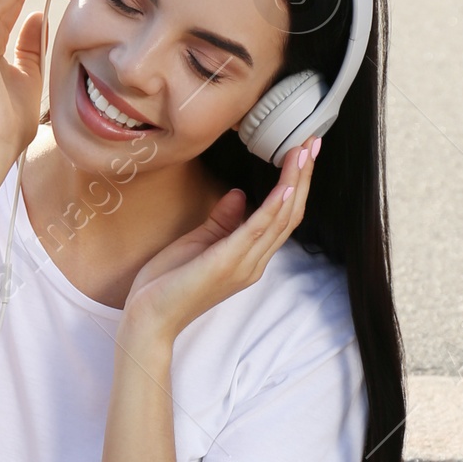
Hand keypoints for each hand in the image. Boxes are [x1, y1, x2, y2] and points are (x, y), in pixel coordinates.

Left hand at [120, 141, 320, 344]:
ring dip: (294, 182)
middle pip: (289, 215)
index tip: (302, 152)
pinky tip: (285, 185)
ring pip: (280, 219)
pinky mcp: (227, 263)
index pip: (282, 217)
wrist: (150, 319)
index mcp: (249, 257)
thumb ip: (222, 221)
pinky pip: (257, 231)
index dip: (295, 184)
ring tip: (304, 151)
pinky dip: (273, 206)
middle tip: (313, 142)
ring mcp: (243, 264)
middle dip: (303, 176)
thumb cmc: (168, 285)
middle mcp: (254, 262)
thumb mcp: (198, 244)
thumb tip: (240, 194)